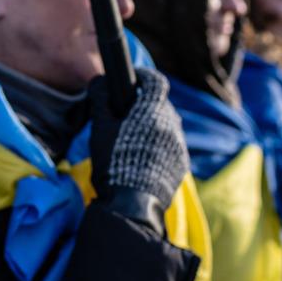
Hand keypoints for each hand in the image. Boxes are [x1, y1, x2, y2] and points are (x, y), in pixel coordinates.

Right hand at [88, 67, 189, 233]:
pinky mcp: (181, 163)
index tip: (133, 79)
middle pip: (160, 104)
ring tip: (132, 141)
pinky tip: (142, 159)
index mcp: (153, 111)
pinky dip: (159, 145)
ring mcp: (179, 145)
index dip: (144, 76)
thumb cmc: (114, 162)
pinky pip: (171, 145)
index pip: (156, 81)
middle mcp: (172, 124)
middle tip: (125, 115)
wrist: (132, 204)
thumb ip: (101, 99)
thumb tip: (99, 80)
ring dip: (152, 126)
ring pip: (167, 125)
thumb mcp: (100, 128)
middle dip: (145, 105)